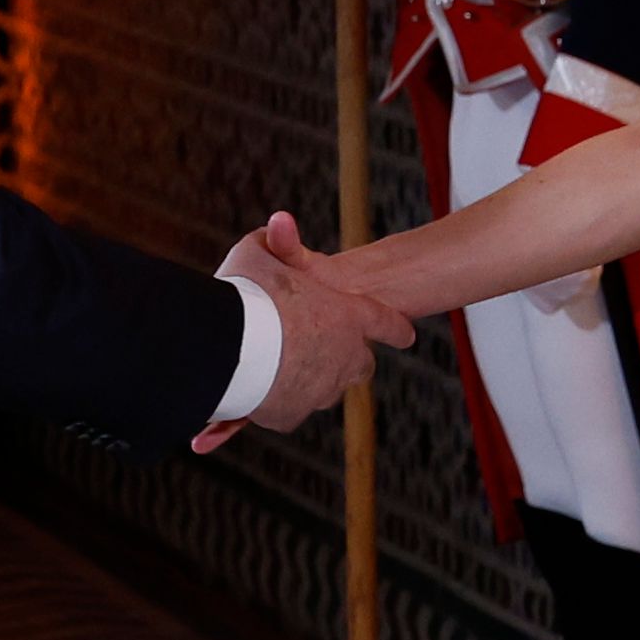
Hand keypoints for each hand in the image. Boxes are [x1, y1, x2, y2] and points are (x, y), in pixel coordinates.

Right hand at [201, 213, 410, 443]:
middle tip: (321, 346)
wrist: (233, 345)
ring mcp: (323, 389)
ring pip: (326, 389)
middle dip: (347, 357)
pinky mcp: (293, 413)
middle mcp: (346, 357)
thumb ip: (275, 241)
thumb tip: (277, 225)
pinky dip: (278, 399)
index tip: (406, 334)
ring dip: (311, 377)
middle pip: (360, 364)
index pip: (388, 323)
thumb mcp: (260, 253)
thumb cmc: (250, 293)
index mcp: (350, 316)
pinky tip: (260, 386)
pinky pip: (290, 407)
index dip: (395, 328)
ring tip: (283, 363)